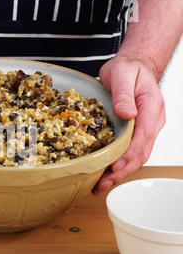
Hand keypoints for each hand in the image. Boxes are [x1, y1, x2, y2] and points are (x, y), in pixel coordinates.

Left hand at [92, 55, 165, 194]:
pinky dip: (118, 165)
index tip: (114, 165)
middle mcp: (151, 121)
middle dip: (122, 170)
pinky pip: (130, 152)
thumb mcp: (122, 73)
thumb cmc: (128, 69)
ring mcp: (145, 129)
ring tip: (101, 186)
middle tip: (103, 184)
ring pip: (136, 156)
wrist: (132, 67)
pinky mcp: (135, 132)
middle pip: (141, 152)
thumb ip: (123, 93)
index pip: (143, 136)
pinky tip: (105, 174)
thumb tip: (126, 113)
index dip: (129, 153)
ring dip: (120, 173)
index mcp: (151, 107)